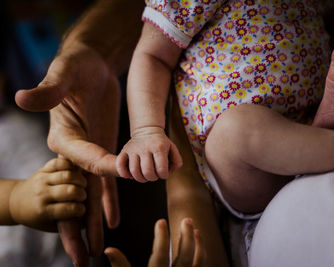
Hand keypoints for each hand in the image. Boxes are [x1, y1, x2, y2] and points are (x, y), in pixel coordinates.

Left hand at [9, 158, 85, 231]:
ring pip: (68, 175)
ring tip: (82, 185)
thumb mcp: (51, 225)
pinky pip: (60, 162)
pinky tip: (75, 173)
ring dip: (80, 180)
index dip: (81, 210)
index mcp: (44, 212)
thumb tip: (91, 219)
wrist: (16, 203)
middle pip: (71, 190)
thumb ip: (69, 223)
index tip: (82, 210)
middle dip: (82, 194)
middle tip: (83, 196)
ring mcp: (42, 180)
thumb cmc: (39, 217)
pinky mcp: (43, 169)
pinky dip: (71, 165)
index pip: (71, 209)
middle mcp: (42, 195)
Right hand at [15, 42, 120, 265]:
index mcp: (63, 137)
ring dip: (95, 220)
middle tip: (85, 256)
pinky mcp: (103, 152)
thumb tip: (21, 97)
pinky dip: (110, 200)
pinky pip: (107, 182)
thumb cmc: (74, 66)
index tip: (113, 182)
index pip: (80, 160)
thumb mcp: (63, 74)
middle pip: (75, 192)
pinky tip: (114, 219)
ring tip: (99, 247)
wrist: (91, 64)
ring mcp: (89, 154)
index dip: (96, 168)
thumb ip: (48, 91)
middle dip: (79, 224)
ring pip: (91, 193)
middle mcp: (74, 152)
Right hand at [105, 218, 205, 266]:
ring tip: (196, 230)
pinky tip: (200, 246)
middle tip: (187, 220)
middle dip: (186, 237)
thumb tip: (108, 250)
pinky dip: (201, 257)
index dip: (161, 238)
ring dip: (198, 245)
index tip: (161, 221)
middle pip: (184, 257)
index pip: (160, 256)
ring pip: (197, 263)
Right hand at [116, 127, 181, 181]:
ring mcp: (133, 149)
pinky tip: (131, 175)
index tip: (163, 173)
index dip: (164, 175)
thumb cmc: (162, 144)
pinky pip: (120, 165)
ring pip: (134, 171)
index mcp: (159, 147)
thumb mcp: (173, 149)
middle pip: (147, 171)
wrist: (148, 130)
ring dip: (140, 178)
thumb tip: (168, 172)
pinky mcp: (124, 151)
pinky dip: (124, 173)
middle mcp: (145, 148)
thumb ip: (177, 161)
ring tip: (144, 176)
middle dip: (152, 178)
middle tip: (154, 175)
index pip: (161, 169)